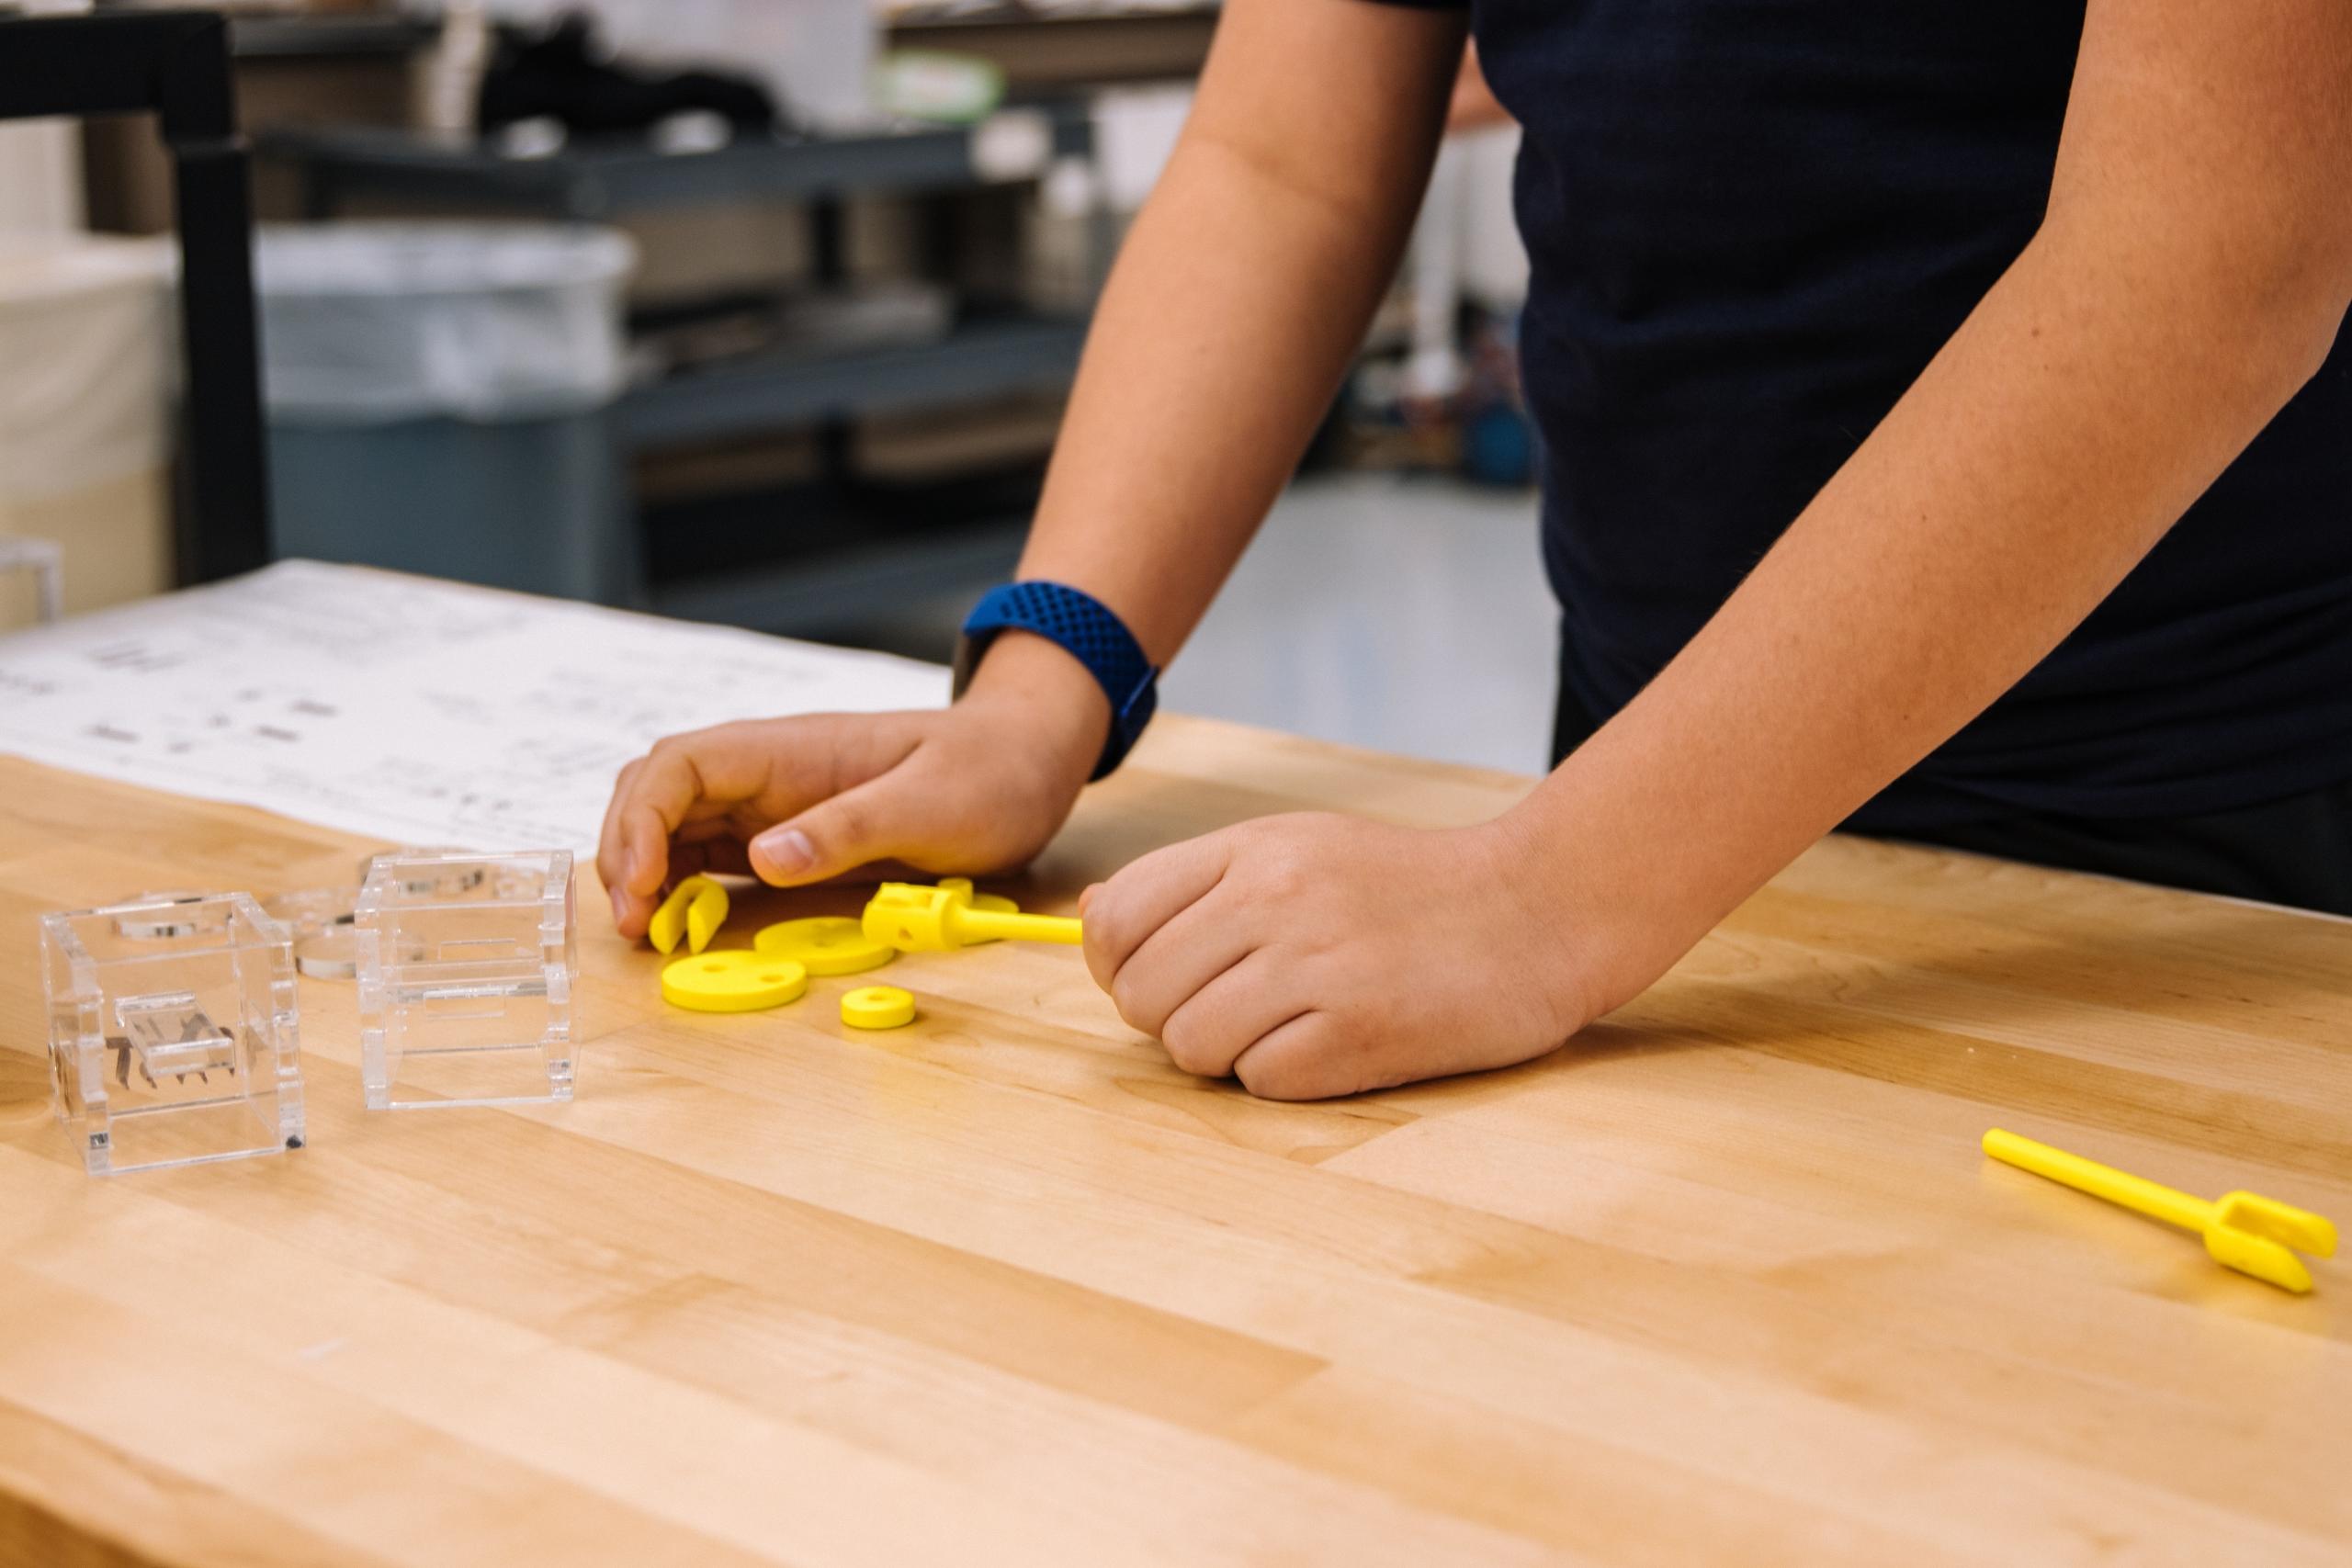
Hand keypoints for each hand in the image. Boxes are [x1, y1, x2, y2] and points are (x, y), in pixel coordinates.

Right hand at [599, 634, 1106, 937]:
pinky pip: (711, 852)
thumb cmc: (987, 771)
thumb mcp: (929, 805)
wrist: (1026, 759)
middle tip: (631, 926)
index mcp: (791, 748)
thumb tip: (763, 858)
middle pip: (656, 793)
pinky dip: (680, 884)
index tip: (645, 886)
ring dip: (644, 871)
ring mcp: (773, 801)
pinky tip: (677, 921)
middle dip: (626, 851)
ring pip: (673, 824)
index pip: (680, 766)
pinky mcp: (788, 834)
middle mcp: (768, 770)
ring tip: (642, 931)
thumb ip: (847, 829)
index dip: (643, 822)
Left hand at [1080, 811, 1601, 1099]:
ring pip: (1190, 1046)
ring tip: (1288, 1026)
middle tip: (1237, 1008)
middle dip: (1172, 1018)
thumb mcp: (1297, 849)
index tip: (1160, 976)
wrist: (1537, 912)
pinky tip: (1334, 1044)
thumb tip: (1089, 917)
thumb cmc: (1409, 889)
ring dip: (1227, 1053)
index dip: (1116, 965)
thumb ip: (1194, 882)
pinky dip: (1284, 1078)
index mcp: (1252, 849)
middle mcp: (1274, 900)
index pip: (1115, 919)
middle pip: (1142, 994)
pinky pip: (1259, 1081)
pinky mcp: (1357, 1034)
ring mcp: (1315, 967)